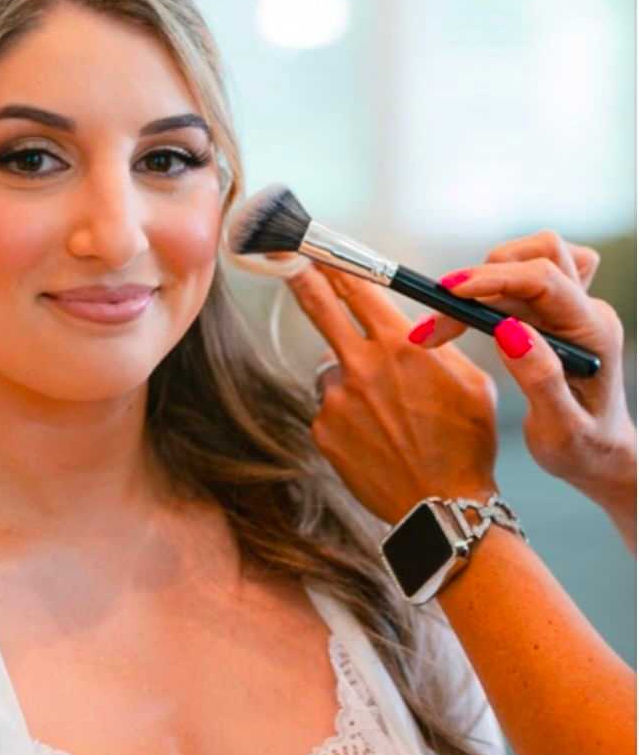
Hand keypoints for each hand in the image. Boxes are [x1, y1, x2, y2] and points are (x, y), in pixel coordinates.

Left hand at [286, 263, 499, 524]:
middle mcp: (362, 366)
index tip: (316, 247)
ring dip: (351, 380)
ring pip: (333, 370)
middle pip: (319, 308)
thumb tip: (413, 326)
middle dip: (301, 278)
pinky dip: (348, 416)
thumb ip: (437, 346)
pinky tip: (377, 438)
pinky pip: (330, 409)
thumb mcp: (472, 382)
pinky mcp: (323, 430)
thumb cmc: (467, 444)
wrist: (443, 507)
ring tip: (387, 416)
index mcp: (401, 345)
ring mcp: (337, 399)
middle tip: (283, 258)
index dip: (335, 263)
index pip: (358, 288)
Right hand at [409, 231, 635, 526]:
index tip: (449, 293)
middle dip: (481, 278)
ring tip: (449, 322)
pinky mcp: (556, 312)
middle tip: (438, 321)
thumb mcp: (561, 430)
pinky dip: (493, 285)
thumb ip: (539, 379)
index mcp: (593, 332)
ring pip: (528, 259)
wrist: (602, 456)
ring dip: (485, 279)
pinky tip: (473, 315)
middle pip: (535, 257)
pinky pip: (525, 275)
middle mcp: (586, 311)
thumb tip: (508, 330)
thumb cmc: (584, 450)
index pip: (544, 279)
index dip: (493, 279)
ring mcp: (573, 308)